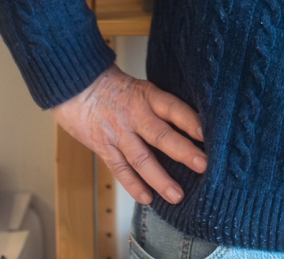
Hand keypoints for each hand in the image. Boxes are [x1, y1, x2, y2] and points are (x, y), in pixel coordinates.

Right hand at [52, 64, 206, 204]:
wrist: (76, 86)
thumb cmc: (113, 85)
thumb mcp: (141, 87)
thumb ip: (159, 104)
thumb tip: (189, 123)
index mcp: (146, 95)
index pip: (173, 108)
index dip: (190, 121)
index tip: (208, 134)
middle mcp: (134, 115)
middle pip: (161, 135)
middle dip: (183, 152)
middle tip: (202, 165)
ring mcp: (118, 133)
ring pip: (141, 159)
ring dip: (160, 179)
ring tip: (177, 195)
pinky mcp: (103, 147)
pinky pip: (120, 169)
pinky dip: (133, 185)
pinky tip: (147, 198)